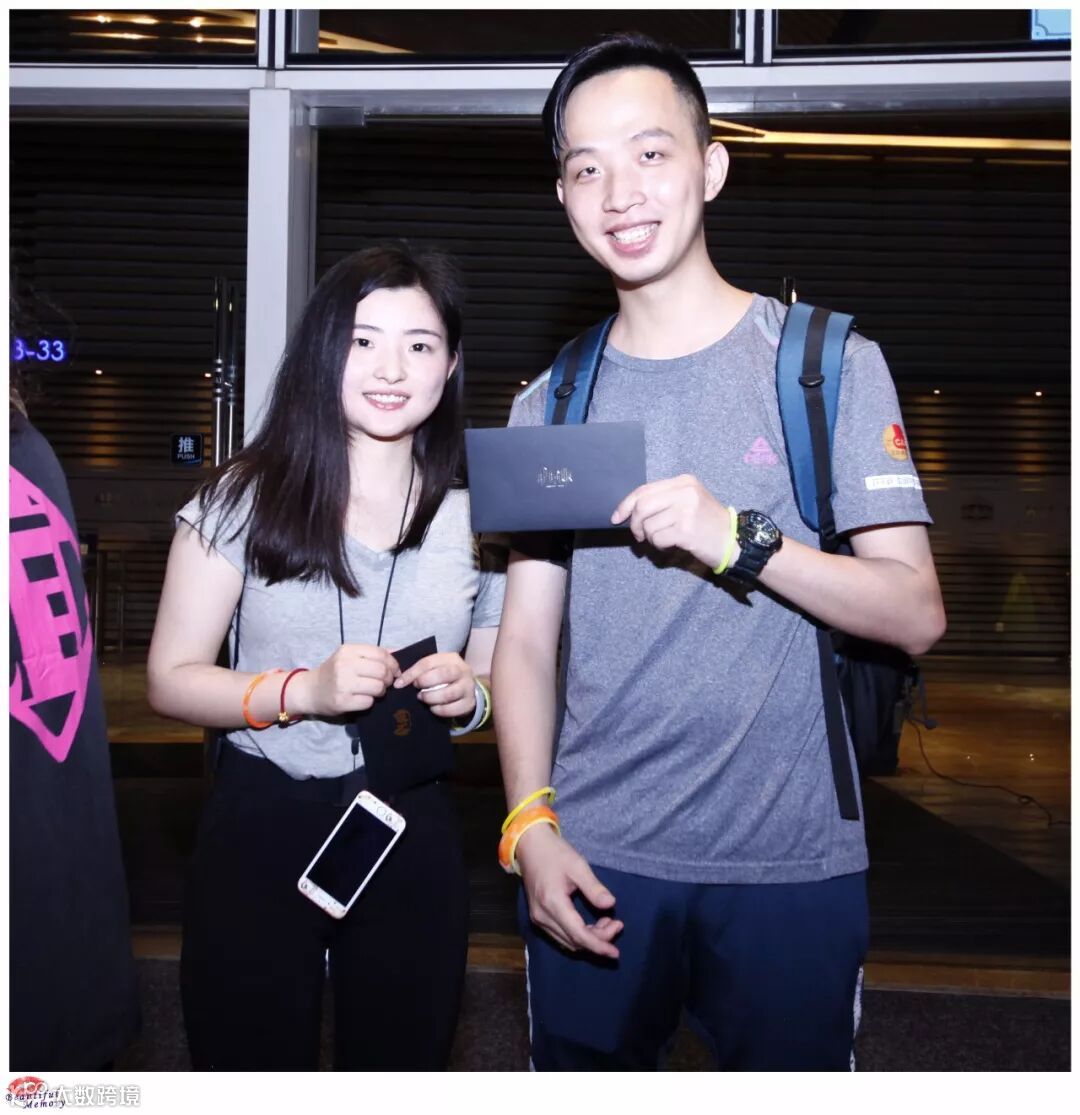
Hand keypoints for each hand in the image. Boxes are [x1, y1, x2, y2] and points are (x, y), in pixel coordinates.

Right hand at [289, 644, 398, 716]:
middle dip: (388, 679)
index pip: (381, 654)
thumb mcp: (349, 656)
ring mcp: (342, 684)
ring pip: (378, 687)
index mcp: (348, 650)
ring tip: (374, 691)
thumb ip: (372, 653)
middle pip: (382, 671)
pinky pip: (368, 702)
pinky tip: (362, 698)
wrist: (310, 690)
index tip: (394, 671)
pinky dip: (370, 701)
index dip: (393, 664)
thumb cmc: (334, 672)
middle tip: (385, 683)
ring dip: (381, 691)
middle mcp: (344, 665)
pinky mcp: (342, 701)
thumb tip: (397, 651)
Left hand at [393, 652, 476, 719]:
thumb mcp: (434, 667)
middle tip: (416, 690)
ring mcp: (468, 687)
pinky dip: (439, 710)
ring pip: (448, 693)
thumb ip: (417, 667)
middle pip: (443, 675)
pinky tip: (432, 708)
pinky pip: (452, 709)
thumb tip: (394, 666)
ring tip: (423, 699)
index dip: (412, 673)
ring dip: (431, 698)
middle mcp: (462, 670)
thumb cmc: (443, 677)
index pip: (429, 662)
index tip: (399, 683)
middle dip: (425, 683)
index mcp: (450, 658)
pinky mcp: (469, 703)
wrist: (465, 690)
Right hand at [515, 823, 622, 957]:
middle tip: (617, 924)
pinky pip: (561, 935)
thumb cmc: (555, 853)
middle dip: (598, 940)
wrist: (531, 846)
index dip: (598, 945)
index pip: (579, 935)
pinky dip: (578, 935)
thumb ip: (594, 888)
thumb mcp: (578, 866)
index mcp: (553, 903)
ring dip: (589, 938)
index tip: (615, 952)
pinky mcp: (539, 917)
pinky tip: (592, 924)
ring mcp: (538, 919)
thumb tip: (611, 905)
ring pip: (567, 941)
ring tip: (608, 923)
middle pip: (574, 941)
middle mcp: (543, 916)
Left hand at [611, 474, 732, 569]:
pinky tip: (671, 544)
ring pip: (648, 525)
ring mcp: (686, 510)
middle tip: (639, 535)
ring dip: (649, 537)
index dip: (626, 504)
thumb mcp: (688, 501)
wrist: (734, 540)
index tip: (616, 518)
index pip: (644, 490)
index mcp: (683, 481)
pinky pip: (657, 539)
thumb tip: (629, 510)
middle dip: (634, 524)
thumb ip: (662, 500)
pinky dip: (659, 545)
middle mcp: (685, 492)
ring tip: (663, 539)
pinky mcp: (686, 530)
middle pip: (642, 506)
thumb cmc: (707, 523)